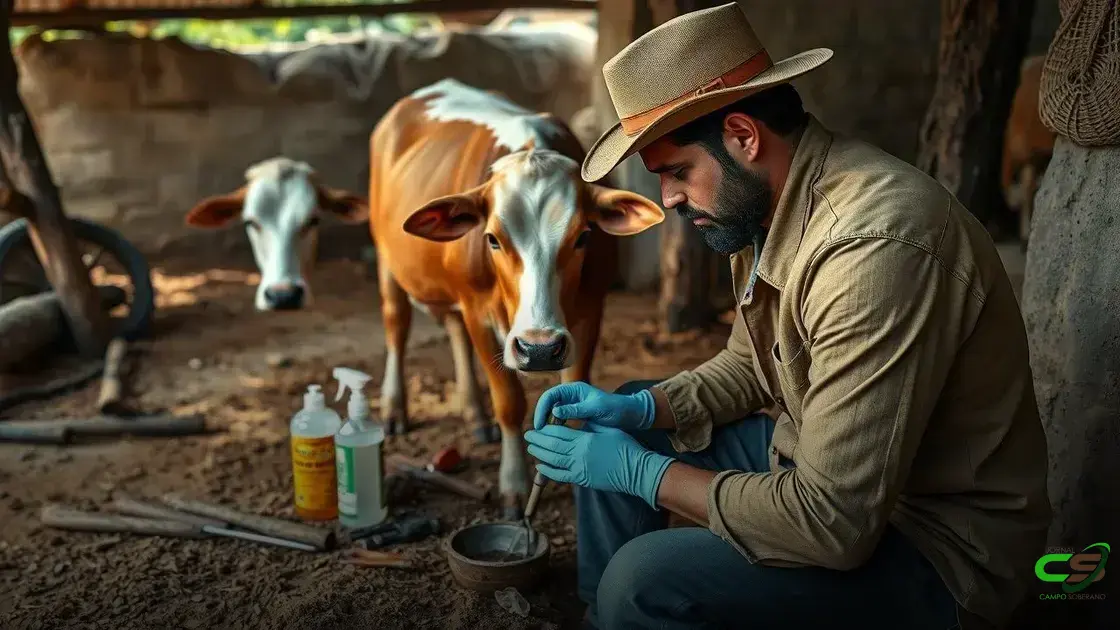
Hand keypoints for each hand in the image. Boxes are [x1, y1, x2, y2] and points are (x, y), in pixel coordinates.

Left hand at [524, 422, 673, 508]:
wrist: (636, 470)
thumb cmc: (625, 447)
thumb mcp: (608, 429)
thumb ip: (590, 426)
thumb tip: (576, 422)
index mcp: (586, 439)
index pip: (559, 432)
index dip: (546, 429)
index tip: (538, 426)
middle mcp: (579, 454)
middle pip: (552, 445)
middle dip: (538, 440)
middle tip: (528, 435)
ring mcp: (580, 468)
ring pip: (553, 460)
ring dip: (540, 453)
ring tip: (531, 448)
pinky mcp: (582, 480)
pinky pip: (560, 476)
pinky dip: (548, 471)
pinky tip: (540, 466)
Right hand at [533, 382, 655, 430]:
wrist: (629, 414)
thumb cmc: (615, 408)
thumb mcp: (596, 408)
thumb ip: (577, 409)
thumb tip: (555, 411)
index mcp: (574, 389)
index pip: (550, 396)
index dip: (541, 410)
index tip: (540, 426)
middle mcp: (570, 396)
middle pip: (547, 405)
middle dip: (541, 419)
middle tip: (539, 435)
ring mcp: (572, 405)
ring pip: (552, 414)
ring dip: (547, 426)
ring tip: (544, 440)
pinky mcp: (575, 416)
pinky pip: (560, 422)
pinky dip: (555, 430)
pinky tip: (555, 441)